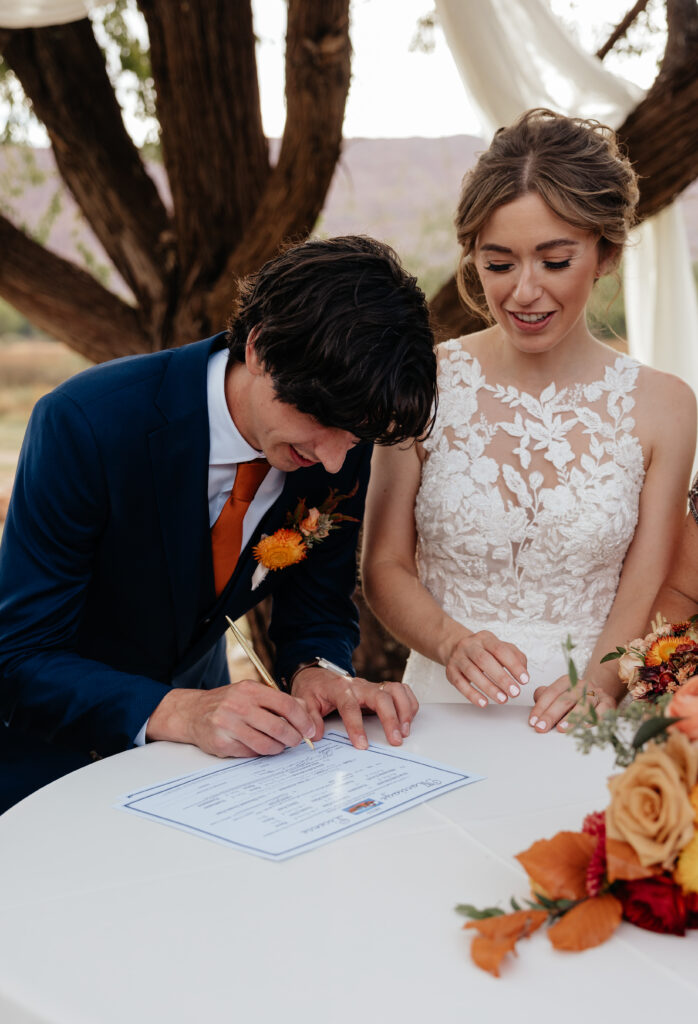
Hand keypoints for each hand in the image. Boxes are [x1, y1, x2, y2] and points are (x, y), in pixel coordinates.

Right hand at [145, 679, 316, 756]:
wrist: (192, 712)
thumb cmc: (227, 703)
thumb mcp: (250, 693)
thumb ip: (277, 701)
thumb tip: (305, 712)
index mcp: (250, 690)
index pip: (285, 704)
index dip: (302, 719)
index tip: (309, 730)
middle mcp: (238, 705)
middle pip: (278, 727)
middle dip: (293, 738)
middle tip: (297, 741)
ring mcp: (228, 725)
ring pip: (266, 744)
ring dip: (278, 748)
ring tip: (279, 745)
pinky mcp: (222, 743)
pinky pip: (251, 753)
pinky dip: (260, 752)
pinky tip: (259, 746)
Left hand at [291, 667, 418, 749]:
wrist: (318, 675)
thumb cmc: (314, 689)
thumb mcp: (305, 701)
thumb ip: (311, 717)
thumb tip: (316, 734)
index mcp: (339, 688)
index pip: (350, 706)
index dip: (356, 726)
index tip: (362, 745)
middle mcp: (359, 685)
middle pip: (381, 696)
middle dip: (390, 719)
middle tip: (396, 740)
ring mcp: (372, 685)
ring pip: (395, 689)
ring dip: (404, 710)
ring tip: (405, 731)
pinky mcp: (380, 689)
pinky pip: (401, 690)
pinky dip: (409, 703)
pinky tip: (408, 719)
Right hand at [444, 631, 528, 706]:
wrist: (455, 647)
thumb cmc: (483, 650)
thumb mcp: (500, 647)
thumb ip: (515, 657)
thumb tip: (523, 671)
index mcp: (485, 638)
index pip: (500, 649)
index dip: (513, 665)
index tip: (524, 679)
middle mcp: (470, 646)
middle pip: (484, 660)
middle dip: (501, 678)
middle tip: (514, 692)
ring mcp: (458, 658)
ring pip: (472, 672)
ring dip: (489, 688)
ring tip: (502, 699)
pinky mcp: (450, 671)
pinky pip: (460, 683)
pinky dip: (472, 695)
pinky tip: (484, 702)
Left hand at [529, 675, 616, 732]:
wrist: (600, 691)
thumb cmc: (575, 697)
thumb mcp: (558, 693)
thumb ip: (544, 698)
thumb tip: (534, 708)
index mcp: (567, 681)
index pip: (551, 693)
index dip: (540, 707)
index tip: (533, 721)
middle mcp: (581, 685)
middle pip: (565, 699)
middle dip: (551, 714)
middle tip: (541, 727)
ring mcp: (596, 694)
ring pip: (583, 705)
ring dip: (572, 717)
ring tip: (561, 728)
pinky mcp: (609, 703)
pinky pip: (602, 710)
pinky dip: (594, 719)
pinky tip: (585, 726)